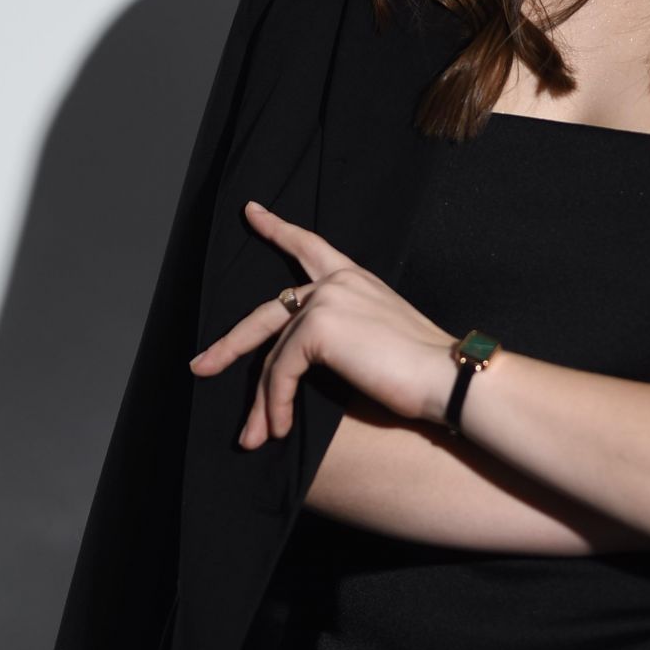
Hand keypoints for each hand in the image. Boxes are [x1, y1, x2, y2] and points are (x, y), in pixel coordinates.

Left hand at [187, 200, 456, 444]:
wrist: (448, 376)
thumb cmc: (425, 370)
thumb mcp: (378, 339)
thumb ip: (343, 333)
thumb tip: (307, 362)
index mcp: (355, 279)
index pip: (309, 246)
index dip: (277, 229)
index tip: (252, 212)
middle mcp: (337, 283)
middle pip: (267, 313)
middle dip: (230, 345)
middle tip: (201, 365)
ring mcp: (325, 302)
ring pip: (272, 355)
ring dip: (262, 402)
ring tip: (252, 436)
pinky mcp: (318, 329)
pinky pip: (282, 373)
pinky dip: (276, 406)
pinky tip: (278, 429)